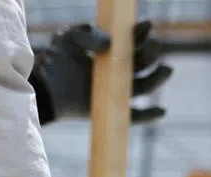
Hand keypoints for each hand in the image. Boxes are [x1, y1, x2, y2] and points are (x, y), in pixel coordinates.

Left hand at [30, 20, 172, 124]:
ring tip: (166, 69)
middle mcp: (117, 69)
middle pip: (142, 62)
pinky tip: (161, 111)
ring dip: (158, 78)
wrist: (44, 87)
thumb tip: (109, 45)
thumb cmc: (55, 60)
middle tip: (154, 45)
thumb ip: (88, 33)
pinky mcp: (110, 109)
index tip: (146, 25)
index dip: (141, 32)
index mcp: (112, 50)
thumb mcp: (69, 37)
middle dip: (152, 53)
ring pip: (143, 86)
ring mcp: (115, 90)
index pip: (133, 41)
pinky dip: (149, 116)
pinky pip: (133, 116)